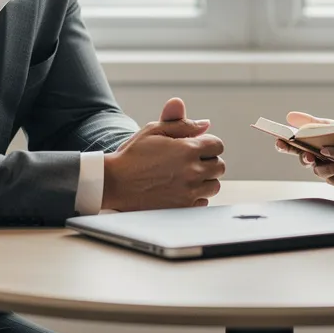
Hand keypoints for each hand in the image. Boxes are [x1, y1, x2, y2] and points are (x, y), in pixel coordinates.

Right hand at [101, 97, 224, 210]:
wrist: (114, 182)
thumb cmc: (133, 154)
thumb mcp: (154, 130)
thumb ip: (182, 124)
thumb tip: (206, 124)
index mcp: (187, 149)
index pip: (217, 145)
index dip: (207, 144)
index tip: (196, 148)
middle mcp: (192, 171)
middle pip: (219, 166)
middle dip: (208, 162)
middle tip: (189, 162)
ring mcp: (189, 192)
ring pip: (214, 185)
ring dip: (204, 180)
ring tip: (185, 176)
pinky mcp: (183, 208)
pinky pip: (203, 202)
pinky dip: (196, 196)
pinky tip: (180, 190)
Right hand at [275, 111, 333, 189]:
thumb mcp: (330, 126)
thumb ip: (311, 122)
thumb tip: (289, 116)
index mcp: (309, 147)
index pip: (292, 147)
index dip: (284, 145)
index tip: (279, 140)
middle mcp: (314, 161)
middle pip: (304, 161)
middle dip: (306, 159)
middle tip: (309, 156)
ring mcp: (325, 173)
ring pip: (322, 172)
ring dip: (330, 167)